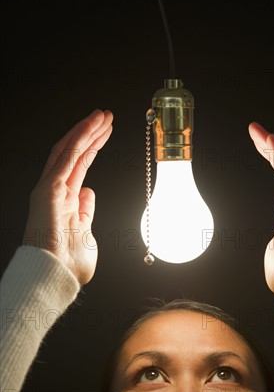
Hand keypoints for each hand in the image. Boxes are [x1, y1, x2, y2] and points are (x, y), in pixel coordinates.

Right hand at [23, 109, 113, 284]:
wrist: (57, 276)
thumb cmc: (70, 263)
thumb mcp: (86, 232)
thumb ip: (86, 211)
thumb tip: (88, 192)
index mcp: (66, 200)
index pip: (80, 166)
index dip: (93, 147)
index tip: (106, 134)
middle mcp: (56, 190)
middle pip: (74, 154)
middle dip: (91, 134)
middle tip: (106, 118)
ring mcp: (51, 188)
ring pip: (69, 150)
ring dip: (86, 130)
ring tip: (103, 115)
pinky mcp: (49, 188)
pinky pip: (67, 157)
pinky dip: (80, 139)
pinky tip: (92, 125)